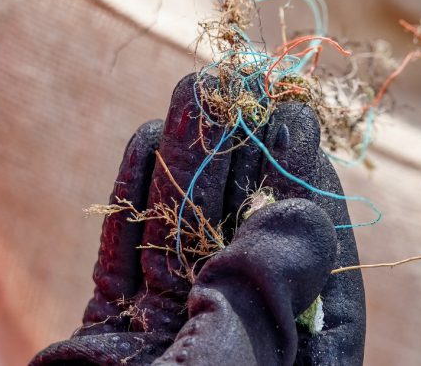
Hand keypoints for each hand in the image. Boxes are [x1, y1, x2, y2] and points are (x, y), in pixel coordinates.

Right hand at [30, 74, 365, 364]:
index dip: (308, 190)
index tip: (299, 121)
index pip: (314, 271)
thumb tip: (303, 214)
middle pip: (247, 242)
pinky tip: (146, 140)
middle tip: (242, 82)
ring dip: (186, 161)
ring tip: (194, 87)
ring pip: (183, 240)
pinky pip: (124, 263)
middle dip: (242, 159)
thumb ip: (266, 297)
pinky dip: (132, 202)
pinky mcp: (106, 349)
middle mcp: (236, 360)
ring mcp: (168, 353)